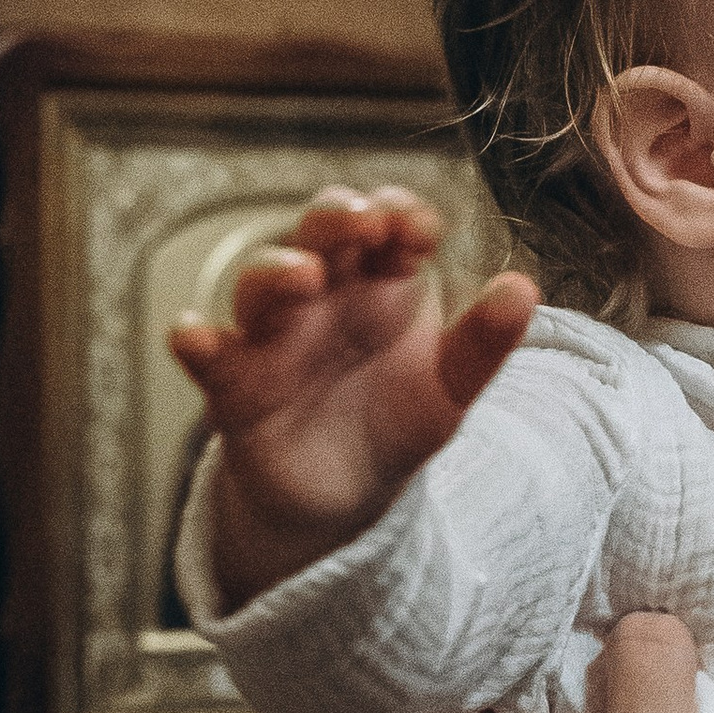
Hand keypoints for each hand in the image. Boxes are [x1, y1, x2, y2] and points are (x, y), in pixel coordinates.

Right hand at [171, 188, 538, 606]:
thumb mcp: (450, 388)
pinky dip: (195, 341)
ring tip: (303, 276)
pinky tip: (190, 335)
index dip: (399, 215)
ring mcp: (275, 334)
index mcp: (379, 281)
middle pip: (318, 233)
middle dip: (335, 218)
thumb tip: (523, 288)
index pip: (386, 222)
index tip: (421, 230)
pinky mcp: (235, 385)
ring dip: (276, 271)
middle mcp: (323, 294)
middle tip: (360, 222)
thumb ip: (483, 343)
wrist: (344, 497)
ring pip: (262, 284)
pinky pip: (208, 355)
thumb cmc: (393, 421)